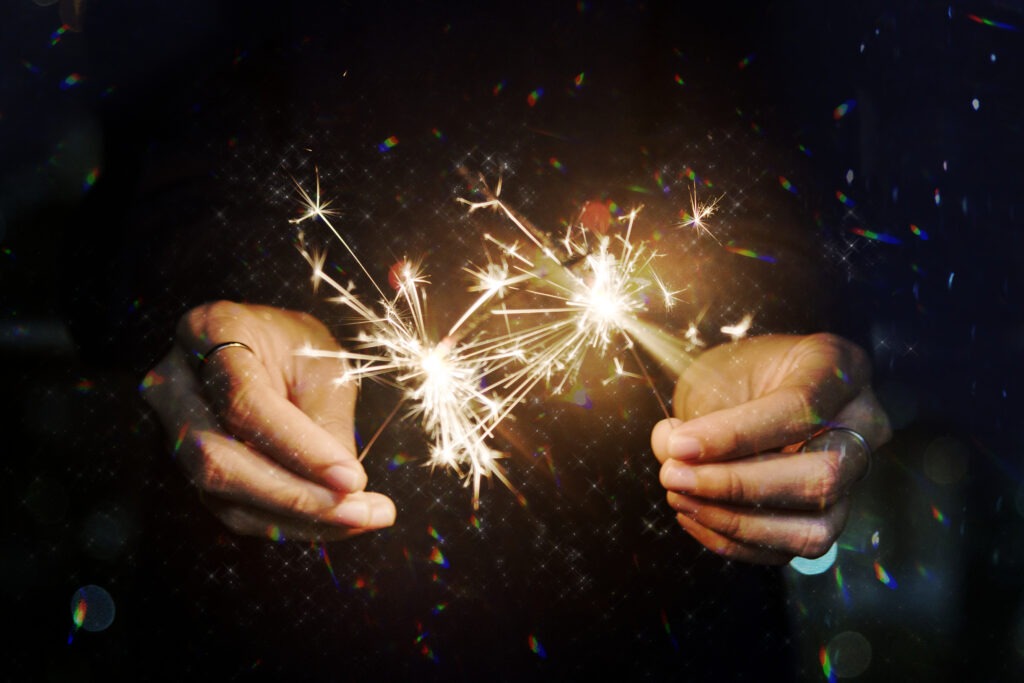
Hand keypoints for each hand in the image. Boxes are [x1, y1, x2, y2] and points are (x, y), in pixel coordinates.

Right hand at [141, 301, 395, 540]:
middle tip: (364, 511)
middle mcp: (175, 383)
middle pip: (220, 460)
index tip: (352, 478)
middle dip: (298, 497)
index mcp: (211, 331)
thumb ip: (326, 423)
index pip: (244, 402)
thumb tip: (342, 492)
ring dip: (300, 519)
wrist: (265, 346)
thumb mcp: (322, 367)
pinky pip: (234, 510)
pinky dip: (289, 522)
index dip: (298, 448)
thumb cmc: (297, 348)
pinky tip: (337, 519)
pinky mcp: (189, 469)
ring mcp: (172, 429)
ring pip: (224, 496)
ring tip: (364, 516)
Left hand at [650, 333, 890, 563]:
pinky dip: (735, 542)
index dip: (735, 434)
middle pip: (820, 476)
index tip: (678, 445)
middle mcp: (863, 424)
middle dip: (736, 485)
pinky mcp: (831, 517)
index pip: (800, 408)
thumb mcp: (713, 376)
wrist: (753, 391)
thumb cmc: (737, 376)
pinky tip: (694, 516)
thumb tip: (674, 456)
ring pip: (816, 527)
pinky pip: (793, 550)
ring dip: (736, 522)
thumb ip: (696, 415)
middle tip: (673, 475)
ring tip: (680, 496)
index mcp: (837, 367)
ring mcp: (855, 477)